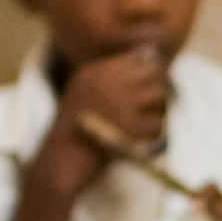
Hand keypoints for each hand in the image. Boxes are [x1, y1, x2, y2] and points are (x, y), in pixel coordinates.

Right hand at [28, 45, 174, 194]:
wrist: (61, 165)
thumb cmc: (75, 133)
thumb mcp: (84, 95)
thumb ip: (112, 78)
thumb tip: (151, 55)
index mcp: (93, 73)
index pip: (135, 59)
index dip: (147, 74)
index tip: (146, 89)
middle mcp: (106, 83)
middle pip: (152, 73)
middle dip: (157, 88)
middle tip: (155, 106)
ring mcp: (118, 103)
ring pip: (159, 94)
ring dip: (160, 109)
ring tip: (148, 123)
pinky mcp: (130, 127)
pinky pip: (159, 123)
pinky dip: (155, 133)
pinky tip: (143, 140)